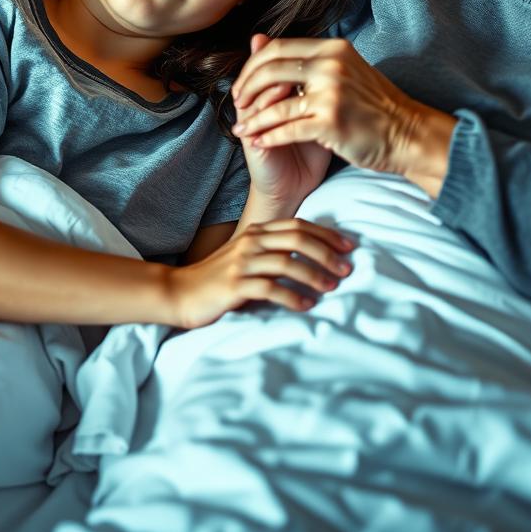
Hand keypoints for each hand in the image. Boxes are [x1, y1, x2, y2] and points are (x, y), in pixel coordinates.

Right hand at [166, 218, 353, 329]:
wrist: (181, 292)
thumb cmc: (220, 278)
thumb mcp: (247, 257)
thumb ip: (274, 252)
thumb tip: (312, 257)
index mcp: (256, 231)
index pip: (298, 225)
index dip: (326, 234)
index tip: (349, 247)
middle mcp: (250, 242)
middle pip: (297, 239)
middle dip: (326, 253)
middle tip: (346, 269)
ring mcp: (241, 262)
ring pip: (286, 263)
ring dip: (313, 275)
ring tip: (331, 287)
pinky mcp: (233, 285)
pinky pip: (269, 289)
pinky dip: (291, 297)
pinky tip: (306, 305)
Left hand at [232, 36, 451, 186]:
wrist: (408, 134)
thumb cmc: (374, 105)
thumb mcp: (344, 69)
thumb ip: (306, 58)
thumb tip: (258, 39)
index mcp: (332, 49)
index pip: (278, 48)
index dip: (252, 66)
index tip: (244, 83)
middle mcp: (330, 66)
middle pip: (269, 70)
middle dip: (245, 89)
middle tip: (237, 104)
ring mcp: (331, 93)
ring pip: (274, 104)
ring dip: (252, 119)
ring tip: (241, 129)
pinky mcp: (331, 122)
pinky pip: (286, 128)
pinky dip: (267, 136)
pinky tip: (258, 142)